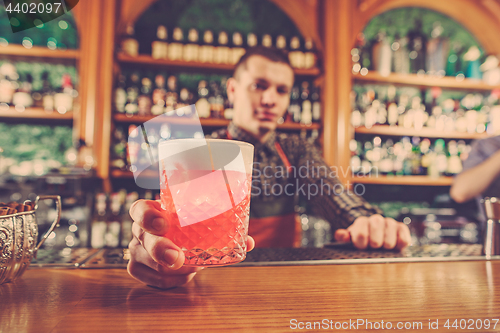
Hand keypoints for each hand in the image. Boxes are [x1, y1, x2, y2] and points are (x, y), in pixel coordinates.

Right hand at [127, 199, 254, 288]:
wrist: (176, 245)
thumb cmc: (189, 229)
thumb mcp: (202, 223)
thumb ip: (224, 229)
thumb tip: (249, 242)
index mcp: (152, 211)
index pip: (139, 210)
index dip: (147, 216)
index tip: (164, 223)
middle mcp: (140, 230)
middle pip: (143, 239)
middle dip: (161, 250)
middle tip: (178, 258)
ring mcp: (136, 250)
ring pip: (151, 264)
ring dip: (177, 269)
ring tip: (195, 266)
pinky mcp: (137, 269)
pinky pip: (154, 280)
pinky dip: (174, 280)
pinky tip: (186, 275)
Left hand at [334, 214, 410, 249]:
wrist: (376, 235)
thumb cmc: (362, 239)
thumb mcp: (351, 239)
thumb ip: (343, 237)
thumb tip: (341, 235)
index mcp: (362, 222)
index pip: (361, 234)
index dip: (361, 245)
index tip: (361, 247)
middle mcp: (376, 219)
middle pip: (376, 241)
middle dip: (374, 248)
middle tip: (373, 248)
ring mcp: (390, 223)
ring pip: (389, 242)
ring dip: (386, 248)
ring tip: (383, 248)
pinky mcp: (402, 228)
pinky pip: (404, 241)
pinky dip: (399, 247)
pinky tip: (394, 247)